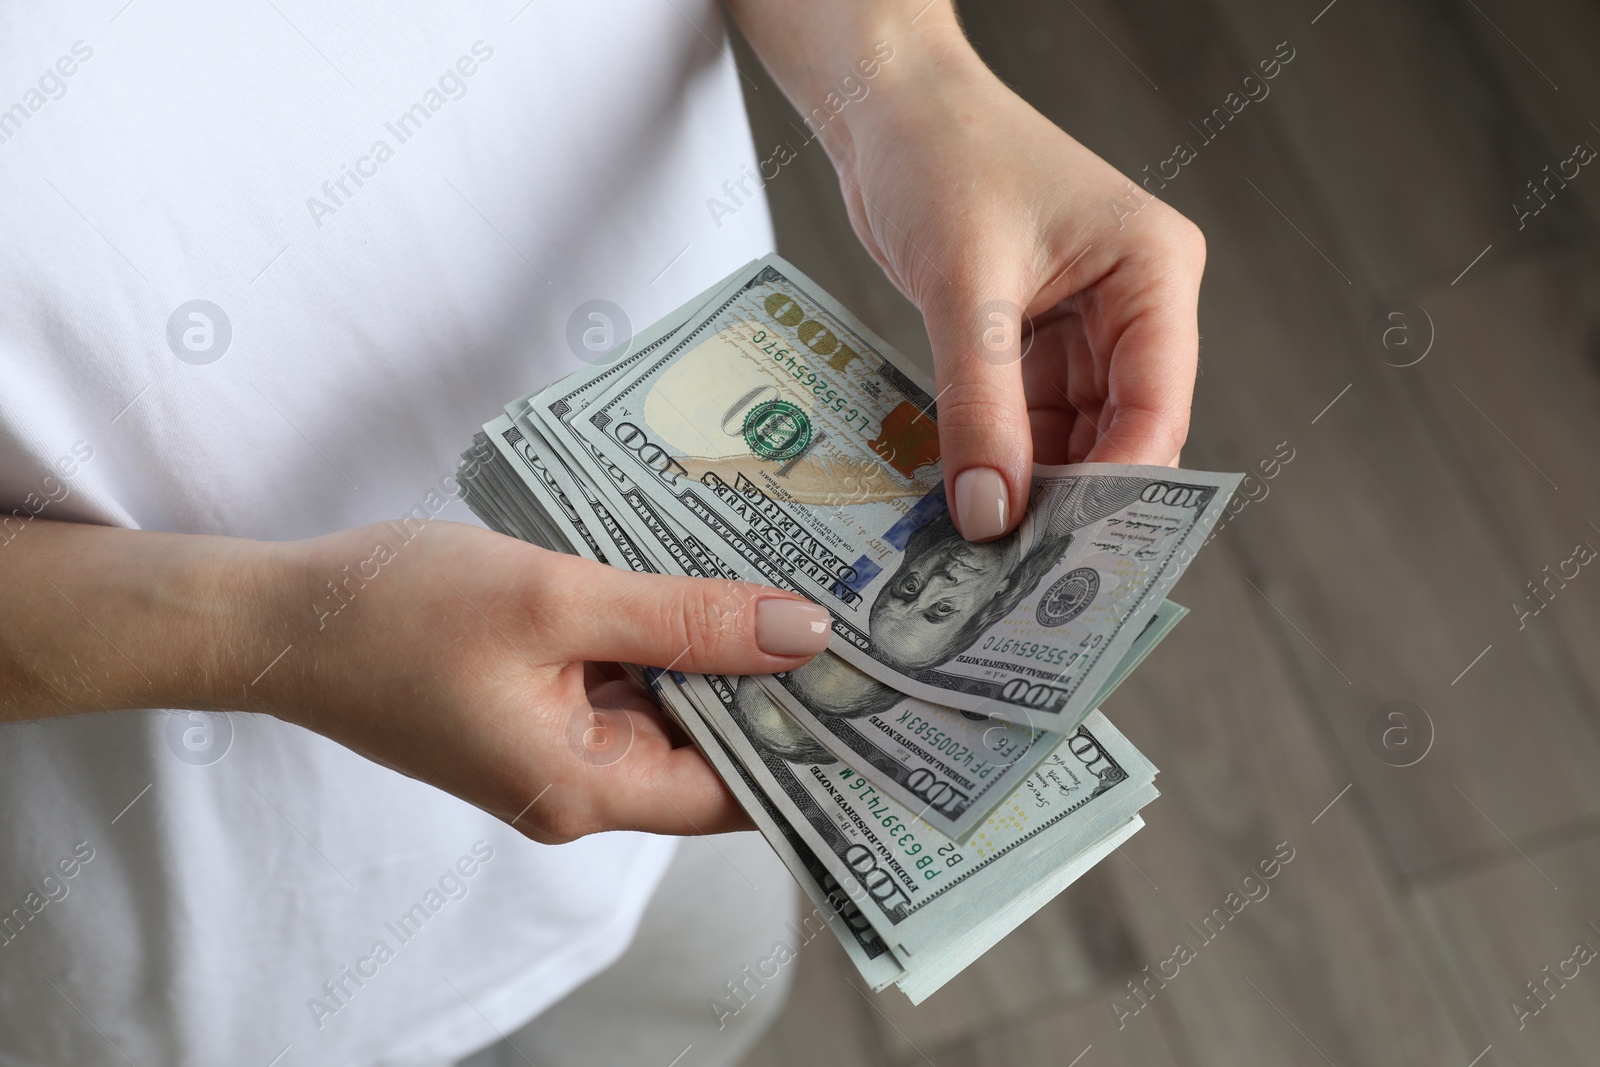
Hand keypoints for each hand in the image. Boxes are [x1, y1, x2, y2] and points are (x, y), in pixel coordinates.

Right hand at [258, 521, 831, 842]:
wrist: (277, 616)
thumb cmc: (398, 613)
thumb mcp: (558, 602)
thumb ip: (685, 618)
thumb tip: (802, 633)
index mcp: (584, 789)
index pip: (732, 793)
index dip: (806, 744)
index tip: (878, 695)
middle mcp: (577, 785)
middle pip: (706, 748)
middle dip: (771, 686)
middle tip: (854, 617)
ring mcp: (553, 745)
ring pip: (668, 708)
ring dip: (717, 654)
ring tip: (797, 590)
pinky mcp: (535, 706)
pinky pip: (622, 680)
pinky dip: (663, 639)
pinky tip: (703, 586)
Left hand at [832, 35, 1205, 539]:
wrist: (886, 106)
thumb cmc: (942, 154)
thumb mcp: (963, 287)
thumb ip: (980, 406)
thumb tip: (990, 515)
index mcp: (1153, 269)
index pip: (1156, 404)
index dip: (1114, 487)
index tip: (1064, 555)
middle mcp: (1134, 303)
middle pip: (1122, 432)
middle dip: (1070, 499)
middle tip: (1017, 572)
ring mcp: (1086, 326)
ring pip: (1073, 437)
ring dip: (1028, 488)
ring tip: (982, 549)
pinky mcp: (1034, 340)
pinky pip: (1027, 420)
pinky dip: (997, 459)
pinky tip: (964, 499)